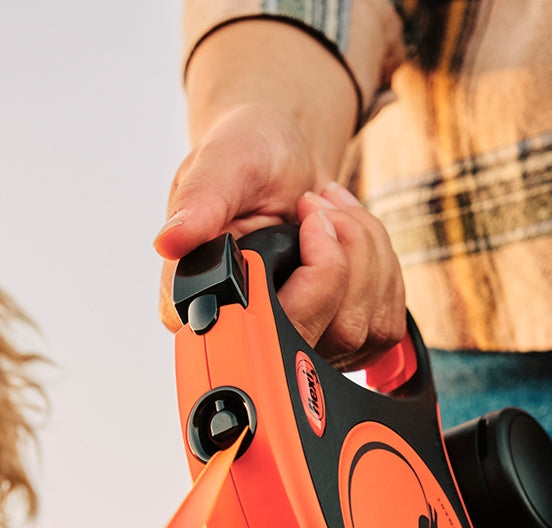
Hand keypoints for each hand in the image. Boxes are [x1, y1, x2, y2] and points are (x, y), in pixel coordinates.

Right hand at [155, 105, 405, 368]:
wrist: (278, 162)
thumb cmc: (245, 159)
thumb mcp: (219, 165)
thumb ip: (199, 204)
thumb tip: (169, 243)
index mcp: (203, 303)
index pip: (262, 331)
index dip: (306, 280)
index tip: (307, 217)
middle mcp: (244, 335)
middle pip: (323, 337)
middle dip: (347, 258)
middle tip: (319, 204)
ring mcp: (292, 344)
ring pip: (360, 331)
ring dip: (366, 254)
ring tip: (332, 211)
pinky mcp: (332, 340)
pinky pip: (381, 326)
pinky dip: (382, 269)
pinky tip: (350, 238)